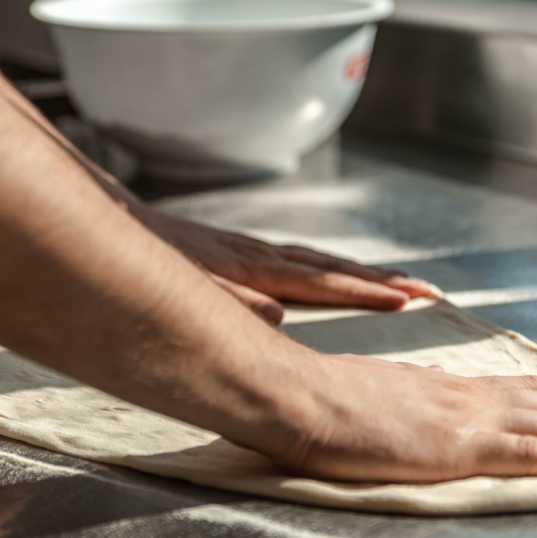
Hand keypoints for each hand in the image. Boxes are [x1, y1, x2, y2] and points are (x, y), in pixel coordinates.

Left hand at [140, 210, 432, 323]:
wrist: (110, 221)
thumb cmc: (138, 260)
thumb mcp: (176, 286)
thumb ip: (225, 301)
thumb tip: (277, 316)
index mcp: (248, 268)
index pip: (318, 282)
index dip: (363, 293)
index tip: (406, 302)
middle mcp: (256, 254)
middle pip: (330, 266)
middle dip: (380, 280)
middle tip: (426, 291)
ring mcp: (247, 248)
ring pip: (317, 258)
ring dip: (360, 271)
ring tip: (398, 282)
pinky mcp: (234, 247)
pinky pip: (296, 256)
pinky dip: (326, 265)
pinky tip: (334, 273)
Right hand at [269, 354, 536, 481]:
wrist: (299, 394)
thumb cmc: (322, 397)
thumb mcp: (375, 390)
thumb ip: (410, 394)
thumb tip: (427, 391)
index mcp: (447, 387)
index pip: (525, 390)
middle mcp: (468, 396)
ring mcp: (468, 419)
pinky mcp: (461, 446)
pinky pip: (535, 453)